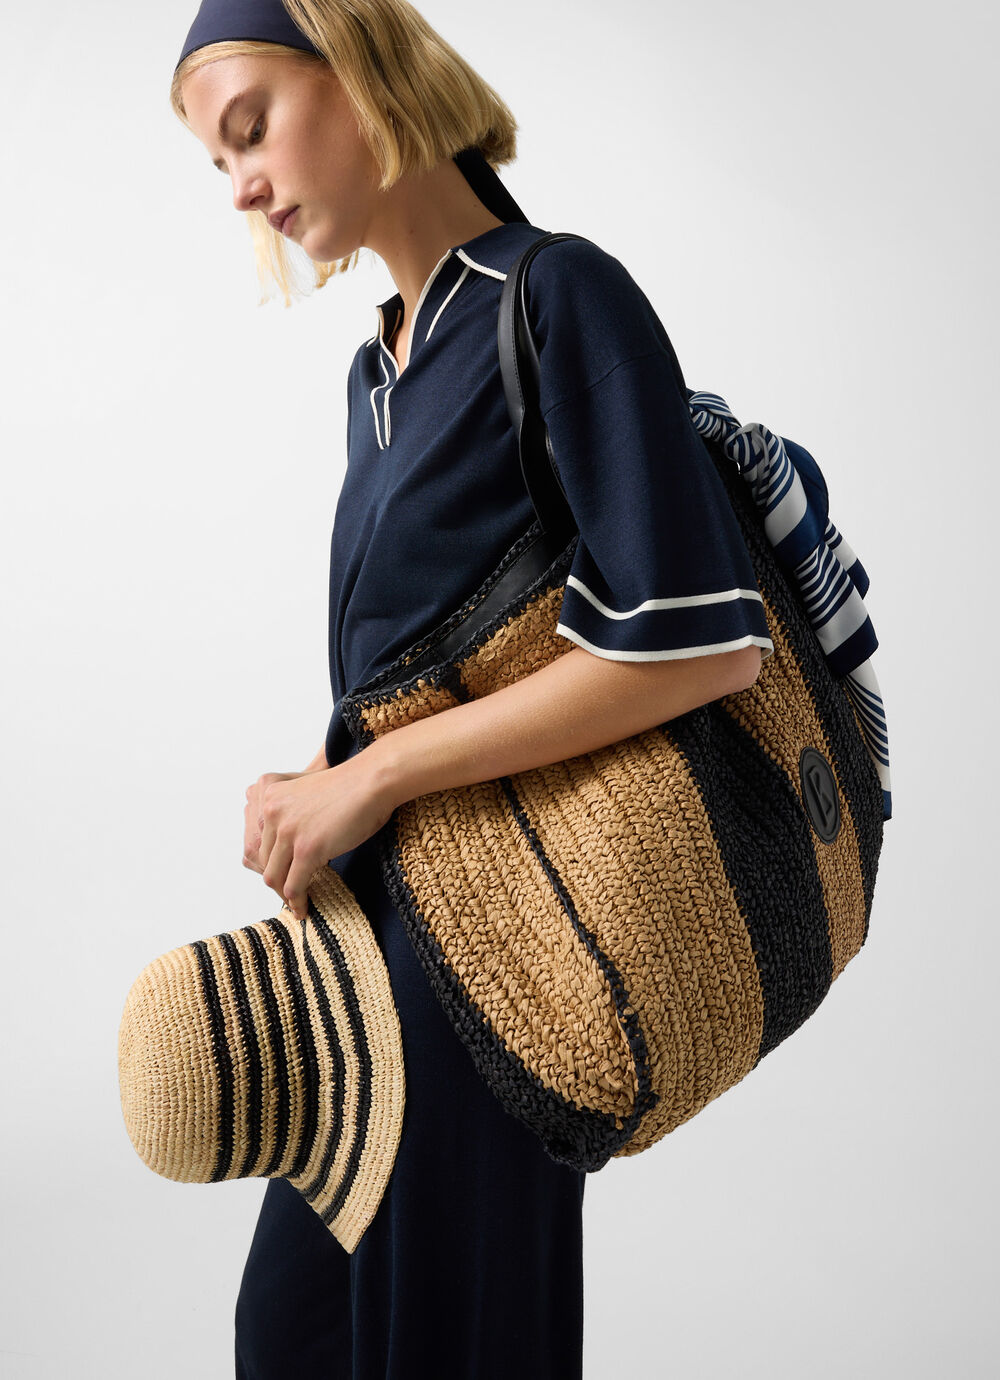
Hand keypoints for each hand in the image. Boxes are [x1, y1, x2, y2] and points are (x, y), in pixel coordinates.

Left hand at [252, 754, 397, 919]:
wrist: (372, 782)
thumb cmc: (352, 787)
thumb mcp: (308, 791)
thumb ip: (293, 812)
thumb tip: (291, 847)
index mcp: (270, 795)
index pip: (259, 839)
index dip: (272, 860)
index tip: (284, 873)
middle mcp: (271, 812)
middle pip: (263, 859)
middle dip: (278, 879)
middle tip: (292, 892)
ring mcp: (288, 831)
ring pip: (274, 876)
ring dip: (285, 894)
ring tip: (298, 904)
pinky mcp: (306, 849)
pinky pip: (293, 885)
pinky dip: (298, 902)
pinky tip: (305, 908)